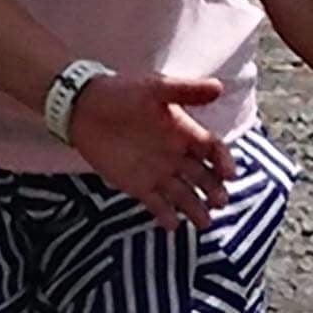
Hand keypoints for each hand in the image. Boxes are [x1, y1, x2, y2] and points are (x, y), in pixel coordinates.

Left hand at [71, 74, 231, 226]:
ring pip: (184, 194)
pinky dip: (166, 215)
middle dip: (213, 190)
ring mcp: (158, 172)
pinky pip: (157, 204)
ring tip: (204, 222)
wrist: (83, 108)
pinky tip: (173, 225)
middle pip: (203, 176)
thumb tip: (219, 87)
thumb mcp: (154, 88)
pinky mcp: (138, 185)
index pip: (212, 149)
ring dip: (196, 208)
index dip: (223, 161)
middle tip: (219, 202)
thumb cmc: (121, 93)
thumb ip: (185, 91)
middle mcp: (176, 154)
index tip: (229, 175)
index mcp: (184, 131)